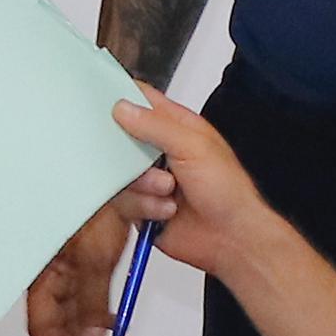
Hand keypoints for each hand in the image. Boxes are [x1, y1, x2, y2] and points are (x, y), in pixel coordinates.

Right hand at [25, 199, 142, 335]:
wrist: (131, 166)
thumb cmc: (98, 194)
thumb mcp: (95, 252)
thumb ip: (92, 297)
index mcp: (45, 265)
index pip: (42, 320)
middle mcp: (55, 262)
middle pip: (58, 315)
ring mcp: (75, 253)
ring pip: (78, 301)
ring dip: (91, 329)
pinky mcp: (98, 242)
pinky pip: (96, 281)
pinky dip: (104, 305)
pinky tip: (113, 320)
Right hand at [104, 90, 274, 283]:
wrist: (230, 238)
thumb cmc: (227, 190)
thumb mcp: (193, 147)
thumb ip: (156, 126)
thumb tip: (122, 108)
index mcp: (176, 127)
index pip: (142, 100)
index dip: (122, 97)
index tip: (105, 103)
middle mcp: (159, 151)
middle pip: (121, 139)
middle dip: (130, 155)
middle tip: (149, 162)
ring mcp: (149, 179)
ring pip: (119, 175)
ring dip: (143, 186)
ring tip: (169, 191)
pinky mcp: (142, 206)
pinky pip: (123, 202)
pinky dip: (145, 207)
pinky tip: (167, 210)